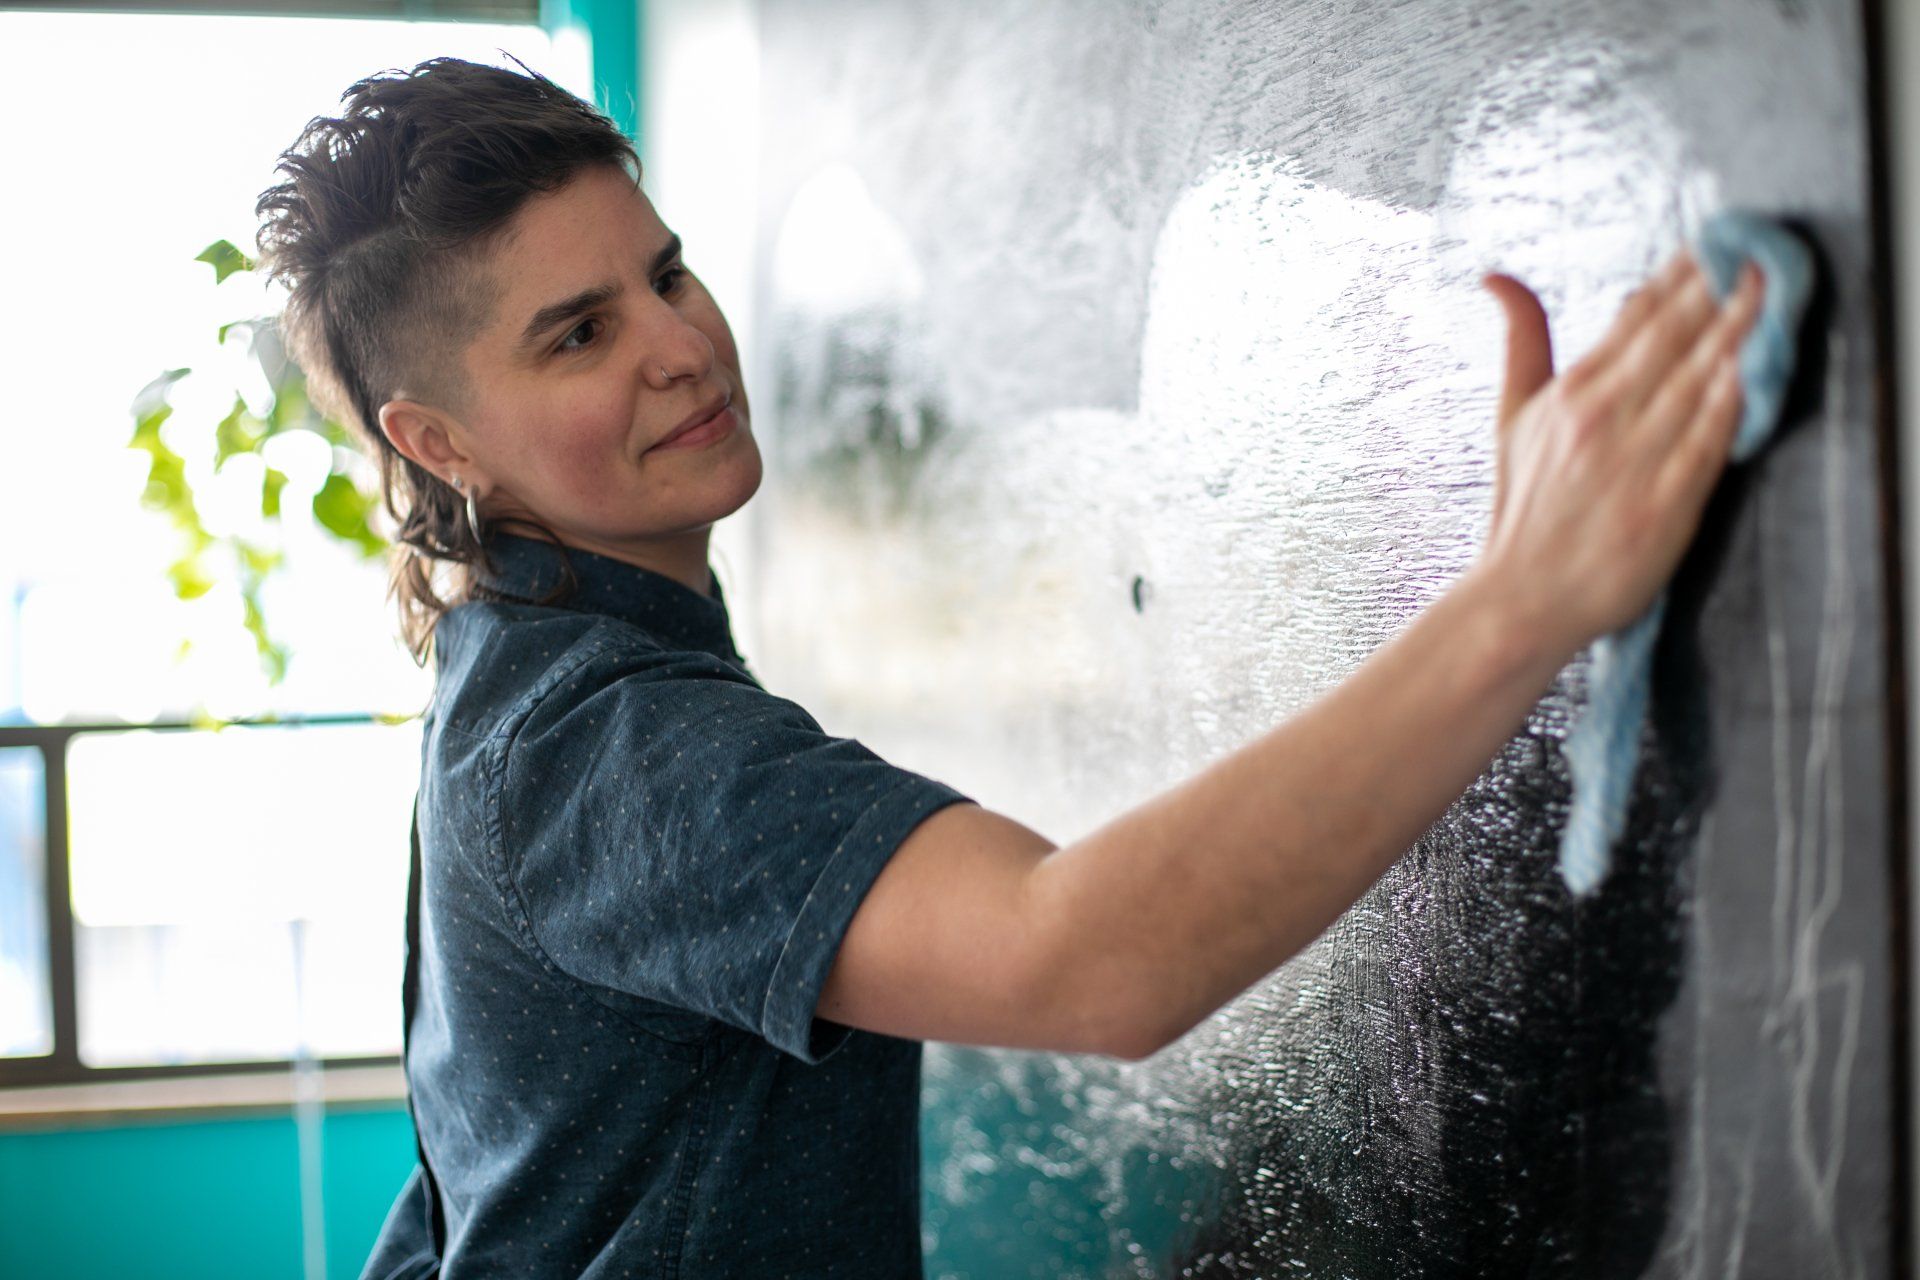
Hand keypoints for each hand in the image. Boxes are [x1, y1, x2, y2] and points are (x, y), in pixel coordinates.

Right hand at [1467, 247, 1765, 659]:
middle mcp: (1604, 418)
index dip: (1681, 274)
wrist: (1524, 597)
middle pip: (1674, 337)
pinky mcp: (1666, 505)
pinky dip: (1731, 405)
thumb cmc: (1522, 509)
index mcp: (1571, 393)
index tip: (1715, 241)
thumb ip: (1519, 341)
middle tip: (1756, 249)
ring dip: (1737, 331)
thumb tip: (1495, 276)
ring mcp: (1636, 461)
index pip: (1636, 316)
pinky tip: (1752, 371)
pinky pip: (1708, 444)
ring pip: (1697, 380)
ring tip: (1769, 290)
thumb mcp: (1510, 417)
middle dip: (1720, 289)